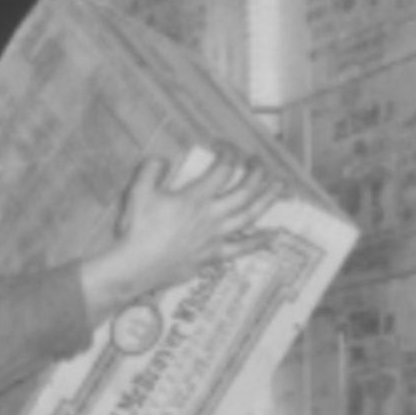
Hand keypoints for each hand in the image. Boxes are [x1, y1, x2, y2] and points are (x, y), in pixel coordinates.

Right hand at [79, 150, 285, 321]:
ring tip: (280, 186)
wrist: (135, 268)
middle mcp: (212, 216)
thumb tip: (161, 160)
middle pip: (245, 190)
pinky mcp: (213, 256)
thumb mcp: (137, 192)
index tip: (225, 146)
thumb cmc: (136, 231)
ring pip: (250, 215)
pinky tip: (272, 235)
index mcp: (195, 198)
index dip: (229, 153)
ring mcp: (216, 237)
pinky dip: (258, 242)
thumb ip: (151, 170)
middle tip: (258, 162)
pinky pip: (241, 248)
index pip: (223, 169)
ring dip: (267, 199)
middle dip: (256, 172)